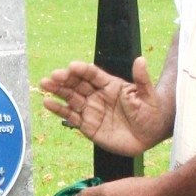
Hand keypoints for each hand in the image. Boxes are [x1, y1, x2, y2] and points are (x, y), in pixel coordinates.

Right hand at [40, 59, 167, 155]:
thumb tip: (140, 59)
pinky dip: (58, 109)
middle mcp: (97, 95)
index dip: (82, 70)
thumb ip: (142, 79)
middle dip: (64, 79)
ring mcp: (91, 110)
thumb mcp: (148, 95)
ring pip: (71, 98)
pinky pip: (71, 116)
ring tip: (44, 84)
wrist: (150, 135)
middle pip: (77, 84)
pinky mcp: (87, 126)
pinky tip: (47, 103)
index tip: (72, 66)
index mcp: (110, 84)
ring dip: (57, 91)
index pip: (93, 74)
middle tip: (53, 76)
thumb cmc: (151, 112)